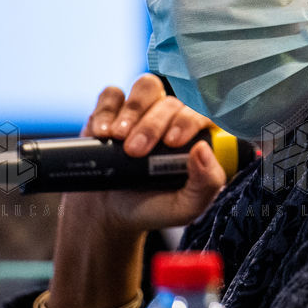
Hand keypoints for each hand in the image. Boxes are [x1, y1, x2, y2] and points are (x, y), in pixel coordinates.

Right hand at [47, 74, 226, 307]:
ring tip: (118, 140)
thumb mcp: (184, 210)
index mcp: (197, 137)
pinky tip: (100, 131)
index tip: (174, 146)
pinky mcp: (109, 114)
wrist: (103, 220)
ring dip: (130, 109)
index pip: (203, 110)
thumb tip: (205, 149)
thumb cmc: (150, 212)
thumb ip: (207, 184)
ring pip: (143, 87)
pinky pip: (111, 92)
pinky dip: (106, 105)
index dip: (190, 120)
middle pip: (170, 96)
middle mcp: (172, 120)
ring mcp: (140, 114)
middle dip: (153, 121)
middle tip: (136, 151)